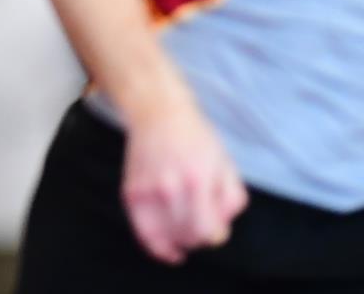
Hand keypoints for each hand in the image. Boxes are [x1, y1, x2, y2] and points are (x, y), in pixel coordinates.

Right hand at [120, 96, 247, 263]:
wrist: (158, 113)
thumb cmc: (197, 140)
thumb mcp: (226, 165)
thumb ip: (232, 202)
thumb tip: (219, 232)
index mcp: (196, 180)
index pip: (207, 232)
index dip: (216, 235)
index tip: (216, 227)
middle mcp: (169, 187)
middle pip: (187, 237)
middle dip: (199, 237)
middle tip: (201, 223)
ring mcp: (147, 190)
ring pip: (166, 238)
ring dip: (180, 240)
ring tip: (185, 231)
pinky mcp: (131, 192)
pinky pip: (143, 232)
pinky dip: (156, 247)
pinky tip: (168, 249)